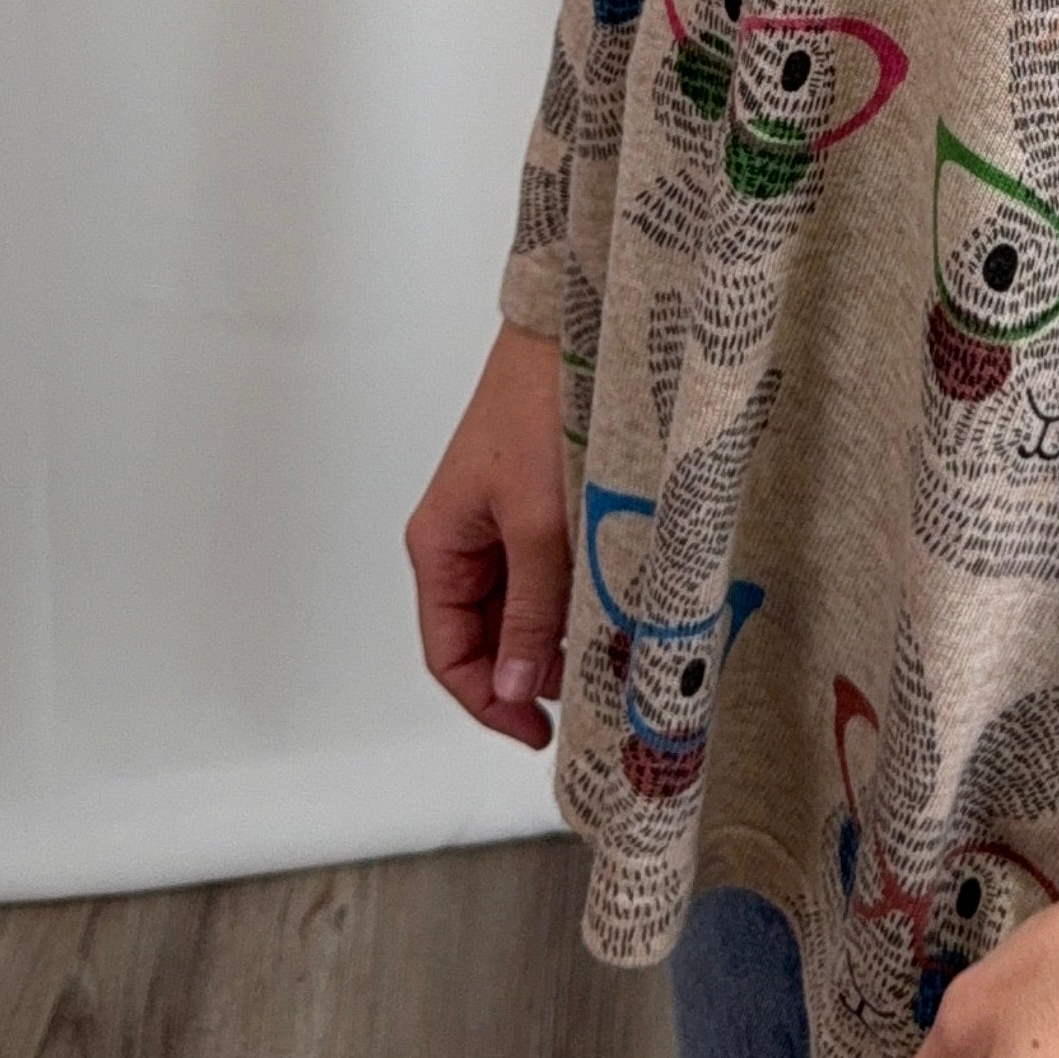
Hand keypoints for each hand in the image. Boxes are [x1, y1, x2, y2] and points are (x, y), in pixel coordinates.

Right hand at [403, 319, 572, 748]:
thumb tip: (512, 685)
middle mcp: (466, 539)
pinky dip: (581, 594)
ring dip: (563, 631)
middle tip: (592, 688)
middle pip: (488, 634)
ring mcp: (504, 521)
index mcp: (440, 544)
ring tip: (613, 647)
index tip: (539, 729)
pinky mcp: (542, 503)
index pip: (448, 652)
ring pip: (526, 605)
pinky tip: (619, 602)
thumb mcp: (538, 523)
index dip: (488, 701)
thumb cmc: (541, 406)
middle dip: (534, 667)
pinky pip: (552, 570)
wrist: (578, 327)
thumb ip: (529, 609)